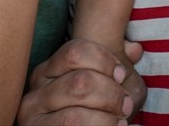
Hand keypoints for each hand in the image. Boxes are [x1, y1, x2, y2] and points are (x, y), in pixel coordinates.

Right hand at [19, 38, 144, 124]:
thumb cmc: (88, 114)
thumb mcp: (99, 89)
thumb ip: (115, 69)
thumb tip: (135, 50)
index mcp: (47, 72)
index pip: (75, 51)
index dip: (104, 60)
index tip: (121, 74)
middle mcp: (36, 93)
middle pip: (80, 82)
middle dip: (112, 95)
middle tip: (126, 105)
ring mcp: (33, 119)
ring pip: (75, 116)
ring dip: (106, 119)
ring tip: (121, 122)